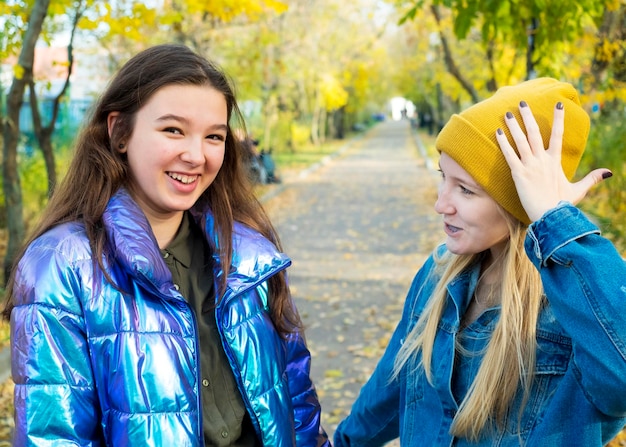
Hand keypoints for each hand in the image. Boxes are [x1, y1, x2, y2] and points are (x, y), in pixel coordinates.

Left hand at [495, 101, 611, 222]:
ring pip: (521, 141)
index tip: (558, 105)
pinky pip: (509, 155)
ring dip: (514, 126)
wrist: (550, 216)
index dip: (558, 120)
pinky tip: (498, 131)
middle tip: (522, 102)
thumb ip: (591, 178)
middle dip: (528, 116)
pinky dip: (503, 143)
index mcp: (555, 161)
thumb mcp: (578, 190)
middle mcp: (542, 160)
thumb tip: (609, 172)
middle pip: (535, 133)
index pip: (558, 135)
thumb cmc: (562, 204)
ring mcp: (530, 166)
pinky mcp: (518, 174)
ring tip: (508, 112)